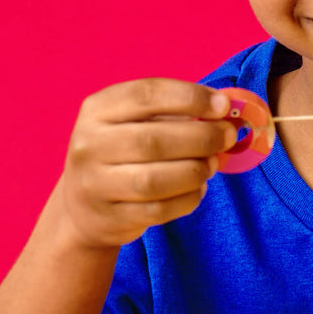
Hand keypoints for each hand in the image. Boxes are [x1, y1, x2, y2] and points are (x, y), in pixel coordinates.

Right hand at [60, 79, 236, 248]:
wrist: (85, 205)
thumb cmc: (123, 152)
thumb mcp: (135, 121)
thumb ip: (175, 112)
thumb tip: (225, 108)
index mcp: (97, 109)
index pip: (146, 95)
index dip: (190, 98)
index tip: (222, 105)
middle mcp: (90, 145)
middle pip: (153, 140)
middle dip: (202, 138)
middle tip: (227, 136)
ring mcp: (96, 184)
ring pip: (155, 180)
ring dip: (195, 170)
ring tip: (212, 164)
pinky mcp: (111, 217)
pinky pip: (159, 210)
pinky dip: (188, 198)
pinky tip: (198, 188)